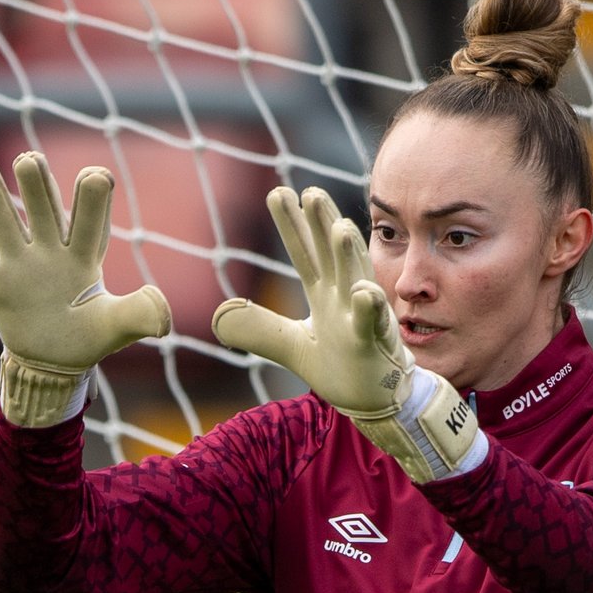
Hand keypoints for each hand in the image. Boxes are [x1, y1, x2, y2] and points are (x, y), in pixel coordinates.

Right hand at [0, 153, 171, 426]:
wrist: (55, 360)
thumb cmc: (89, 337)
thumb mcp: (117, 329)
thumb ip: (139, 316)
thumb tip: (162, 316)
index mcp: (85, 252)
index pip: (90, 213)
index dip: (92, 193)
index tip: (95, 179)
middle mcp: (50, 245)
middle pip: (40, 200)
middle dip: (35, 180)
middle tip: (28, 165)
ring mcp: (18, 259)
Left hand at [211, 186, 479, 481]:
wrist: (375, 401)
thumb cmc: (342, 367)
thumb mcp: (291, 346)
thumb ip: (260, 328)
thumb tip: (217, 319)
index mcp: (324, 294)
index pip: (304, 253)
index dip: (292, 225)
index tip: (278, 193)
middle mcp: (344, 297)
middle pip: (330, 254)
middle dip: (322, 223)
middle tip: (310, 192)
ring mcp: (361, 317)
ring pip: (355, 279)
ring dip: (349, 254)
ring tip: (340, 227)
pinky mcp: (374, 342)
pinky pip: (372, 322)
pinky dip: (369, 306)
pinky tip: (363, 291)